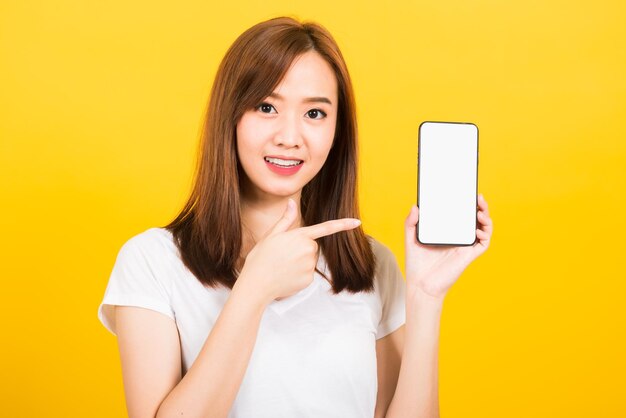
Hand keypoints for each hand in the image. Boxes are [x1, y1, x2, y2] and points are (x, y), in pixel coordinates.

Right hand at [237, 199, 360, 304]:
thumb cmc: (260, 258)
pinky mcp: (309, 280)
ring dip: (299, 262)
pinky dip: (299, 275)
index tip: (357, 222)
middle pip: (312, 246)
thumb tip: (291, 203)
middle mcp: (308, 250)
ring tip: (282, 266)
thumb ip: (285, 219)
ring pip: (309, 260)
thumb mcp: (271, 235)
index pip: (326, 228)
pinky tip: (286, 276)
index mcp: (300, 236)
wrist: (256, 284)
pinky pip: (307, 274)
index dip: (343, 224)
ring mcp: (309, 266)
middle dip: (301, 249)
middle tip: (283, 255)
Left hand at [404, 194, 492, 300]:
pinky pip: (482, 245)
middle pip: (475, 219)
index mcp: (448, 232)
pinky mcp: (468, 256)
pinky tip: (479, 231)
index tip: (467, 192)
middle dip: (480, 207)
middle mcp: (459, 238)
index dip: (467, 203)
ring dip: (486, 218)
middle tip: (478, 197)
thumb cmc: (417, 265)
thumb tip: (415, 206)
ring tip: (480, 211)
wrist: (421, 285)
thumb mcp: (411, 240)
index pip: (461, 215)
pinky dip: (485, 236)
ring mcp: (464, 247)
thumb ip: (410, 223)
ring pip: (483, 230)